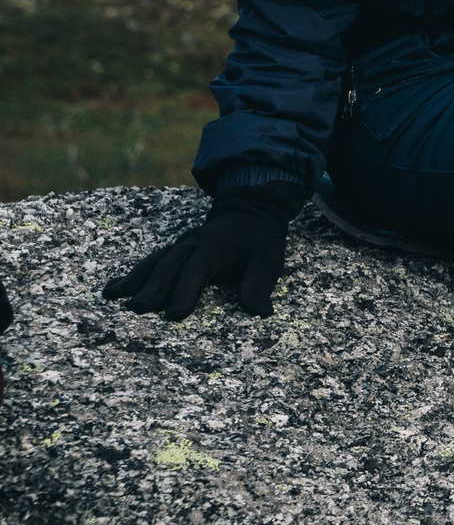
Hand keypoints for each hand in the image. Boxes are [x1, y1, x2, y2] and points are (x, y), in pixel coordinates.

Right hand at [102, 181, 306, 321]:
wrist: (250, 209)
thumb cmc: (260, 240)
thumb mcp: (270, 259)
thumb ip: (261, 283)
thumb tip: (261, 312)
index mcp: (216, 245)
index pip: (197, 269)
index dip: (186, 291)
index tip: (175, 315)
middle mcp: (192, 243)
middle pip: (169, 265)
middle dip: (153, 288)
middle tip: (137, 309)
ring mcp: (180, 244)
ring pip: (154, 262)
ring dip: (134, 280)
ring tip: (112, 298)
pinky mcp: (173, 249)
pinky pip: (150, 261)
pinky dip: (132, 275)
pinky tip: (112, 290)